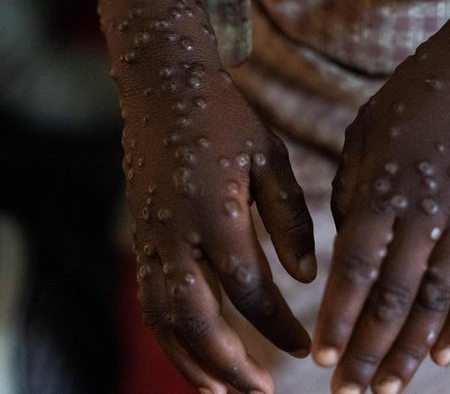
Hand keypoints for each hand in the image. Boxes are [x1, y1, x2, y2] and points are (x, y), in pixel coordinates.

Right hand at [124, 64, 315, 393]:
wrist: (161, 87)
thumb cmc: (225, 118)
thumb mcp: (271, 157)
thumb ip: (291, 218)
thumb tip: (306, 277)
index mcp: (216, 212)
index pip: (250, 291)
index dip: (280, 327)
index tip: (308, 348)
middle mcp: (176, 233)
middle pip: (197, 320)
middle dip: (230, 365)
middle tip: (262, 393)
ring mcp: (151, 238)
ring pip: (163, 318)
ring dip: (191, 361)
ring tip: (222, 391)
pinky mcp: (141, 237)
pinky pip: (151, 299)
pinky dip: (170, 335)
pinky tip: (192, 352)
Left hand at [313, 32, 449, 393]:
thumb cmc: (411, 97)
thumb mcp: (362, 134)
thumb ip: (350, 194)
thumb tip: (345, 248)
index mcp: (382, 188)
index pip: (355, 269)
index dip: (339, 318)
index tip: (321, 359)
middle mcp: (423, 212)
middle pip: (393, 297)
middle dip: (367, 350)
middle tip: (347, 393)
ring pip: (435, 299)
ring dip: (411, 349)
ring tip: (389, 387)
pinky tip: (446, 356)